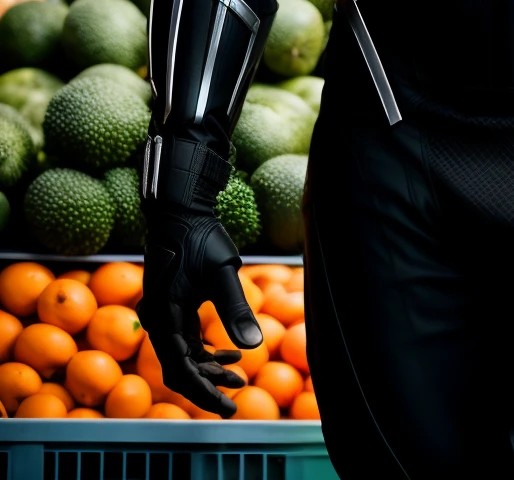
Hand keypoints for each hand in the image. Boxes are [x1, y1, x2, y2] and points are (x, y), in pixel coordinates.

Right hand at [139, 209, 262, 415]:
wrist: (180, 209)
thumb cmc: (200, 236)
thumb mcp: (222, 273)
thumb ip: (235, 310)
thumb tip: (254, 347)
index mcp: (164, 316)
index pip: (180, 368)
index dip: (204, 391)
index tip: (227, 406)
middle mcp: (158, 320)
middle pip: (179, 367)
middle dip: (206, 386)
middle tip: (234, 403)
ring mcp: (164, 314)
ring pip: (184, 355)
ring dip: (208, 369)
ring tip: (239, 379)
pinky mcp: (172, 307)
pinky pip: (186, 339)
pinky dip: (206, 351)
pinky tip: (231, 355)